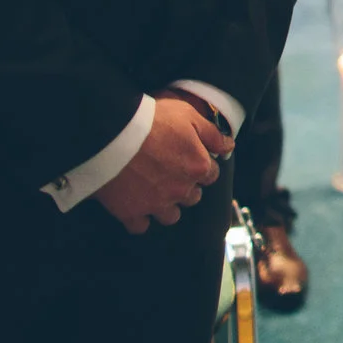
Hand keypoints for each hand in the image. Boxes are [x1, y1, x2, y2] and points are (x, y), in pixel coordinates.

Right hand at [92, 96, 229, 234]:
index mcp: (198, 167)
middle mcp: (181, 189)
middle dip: (186, 187)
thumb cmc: (153, 120)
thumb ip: (212, 134)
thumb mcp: (189, 116)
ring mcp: (156, 203)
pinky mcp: (131, 212)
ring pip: (171, 216)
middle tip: (170, 173)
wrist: (114, 134)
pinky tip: (135, 206)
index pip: (210, 175)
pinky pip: (140, 226)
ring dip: (167, 206)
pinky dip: (139, 218)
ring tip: (155, 192)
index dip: (202, 167)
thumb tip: (229, 146)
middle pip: (192, 197)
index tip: (191, 160)